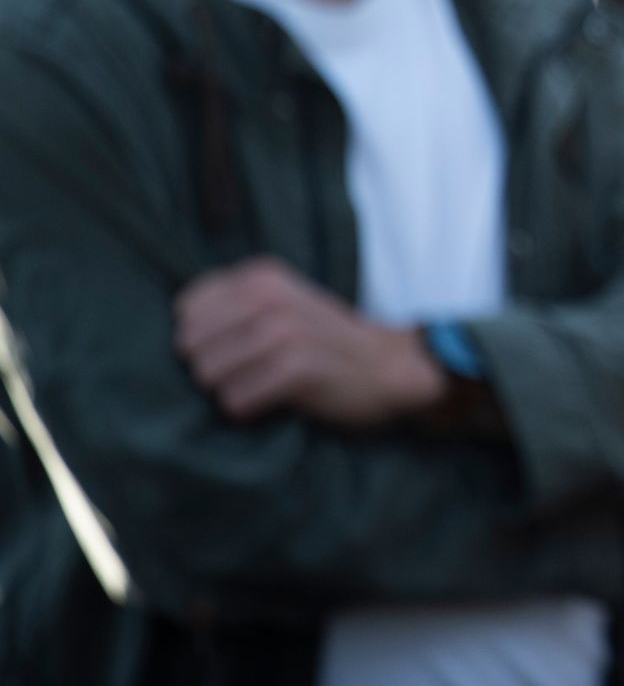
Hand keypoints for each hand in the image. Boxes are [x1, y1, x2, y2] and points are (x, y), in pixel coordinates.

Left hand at [174, 257, 445, 424]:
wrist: (390, 366)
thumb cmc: (325, 342)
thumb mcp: (282, 305)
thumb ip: (233, 308)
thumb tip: (172, 339)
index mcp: (261, 276)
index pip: (186, 308)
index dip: (203, 337)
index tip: (236, 347)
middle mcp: (269, 297)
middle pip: (189, 345)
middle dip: (211, 368)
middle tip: (250, 372)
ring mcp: (283, 331)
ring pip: (207, 375)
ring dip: (230, 391)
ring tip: (264, 387)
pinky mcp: (296, 368)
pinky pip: (235, 400)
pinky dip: (248, 410)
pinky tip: (275, 402)